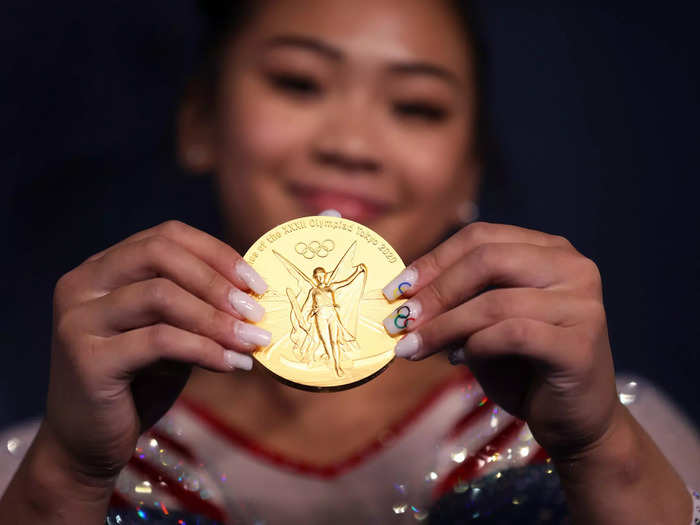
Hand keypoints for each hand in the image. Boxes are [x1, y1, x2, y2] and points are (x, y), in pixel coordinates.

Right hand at [44, 220, 270, 482]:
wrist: (87, 443)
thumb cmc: (137, 383)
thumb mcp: (170, 332)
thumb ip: (196, 305)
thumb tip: (254, 293)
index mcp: (103, 267)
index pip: (166, 236)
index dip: (217, 254)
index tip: (258, 283)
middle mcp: (83, 284)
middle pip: (159, 253)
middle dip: (217, 281)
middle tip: (256, 311)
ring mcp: (79, 319)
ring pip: (161, 295)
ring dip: (217, 319)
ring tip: (253, 341)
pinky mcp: (86, 358)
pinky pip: (159, 340)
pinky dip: (205, 349)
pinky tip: (233, 365)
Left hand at [382, 221, 617, 458]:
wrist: (574, 421)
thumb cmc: (523, 368)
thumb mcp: (485, 324)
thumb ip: (458, 301)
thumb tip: (402, 294)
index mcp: (549, 251)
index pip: (481, 238)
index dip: (433, 260)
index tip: (396, 289)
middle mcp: (572, 267)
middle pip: (487, 259)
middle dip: (434, 290)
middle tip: (399, 320)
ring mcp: (582, 304)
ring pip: (494, 301)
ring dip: (443, 326)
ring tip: (412, 347)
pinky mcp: (580, 343)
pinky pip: (512, 334)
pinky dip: (475, 345)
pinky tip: (458, 359)